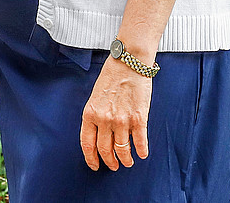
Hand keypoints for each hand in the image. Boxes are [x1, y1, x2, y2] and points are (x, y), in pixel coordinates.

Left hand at [80, 56, 153, 171]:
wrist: (129, 63)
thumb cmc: (111, 77)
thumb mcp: (95, 97)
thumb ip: (95, 115)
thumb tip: (98, 135)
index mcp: (90, 113)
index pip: (87, 143)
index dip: (91, 158)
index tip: (95, 165)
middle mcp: (104, 119)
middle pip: (105, 150)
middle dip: (110, 162)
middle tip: (114, 166)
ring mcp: (122, 120)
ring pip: (123, 150)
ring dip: (125, 160)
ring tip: (127, 162)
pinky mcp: (139, 118)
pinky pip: (140, 142)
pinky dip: (141, 151)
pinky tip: (142, 154)